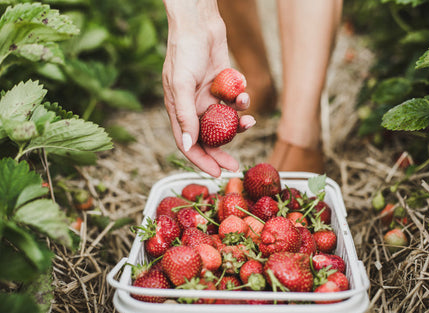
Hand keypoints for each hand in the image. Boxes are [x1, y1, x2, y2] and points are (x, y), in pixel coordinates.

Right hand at [162, 0, 254, 176]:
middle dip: (222, 152)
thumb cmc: (184, 51)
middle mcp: (193, 107)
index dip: (201, 160)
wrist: (199, 23)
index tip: (216, 173)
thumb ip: (185, 115)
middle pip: (208, 138)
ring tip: (249, 122)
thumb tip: (189, 145)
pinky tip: (243, 92)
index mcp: (179, 110)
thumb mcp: (181, 84)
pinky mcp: (223, 86)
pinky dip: (241, 100)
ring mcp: (208, 97)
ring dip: (238, 125)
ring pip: (225, 121)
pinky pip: (234, 101)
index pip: (188, 144)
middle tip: (236, 166)